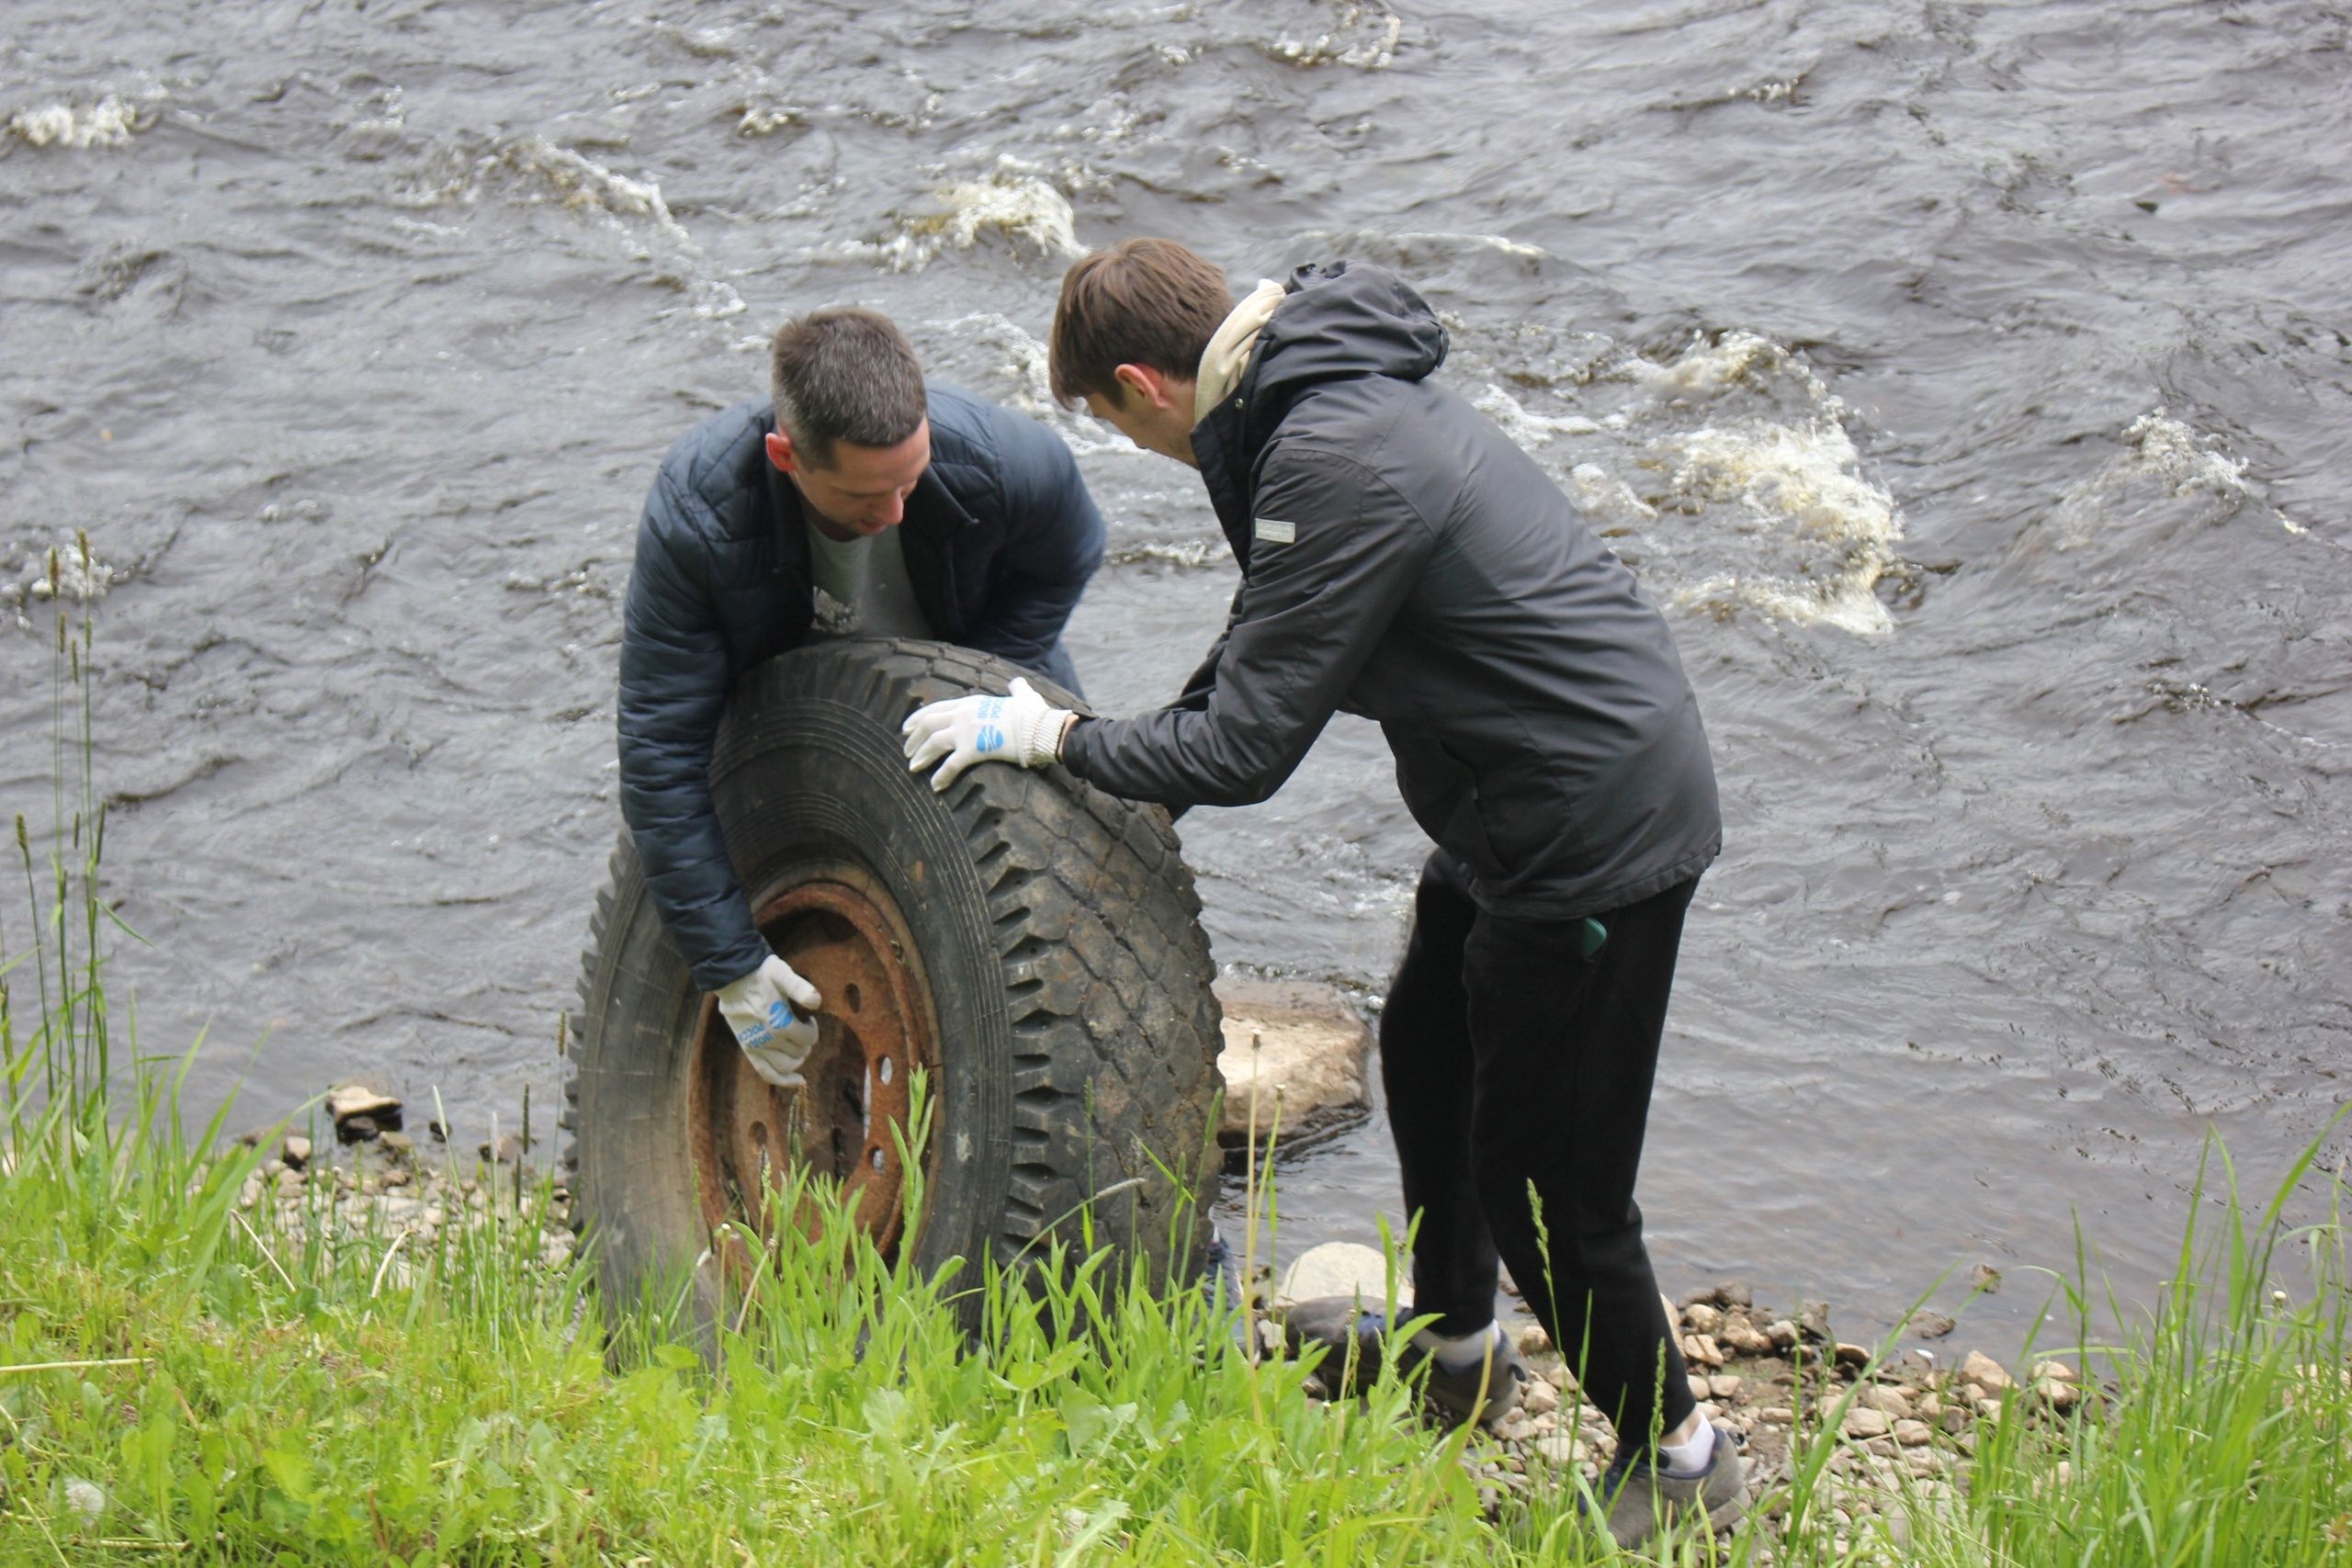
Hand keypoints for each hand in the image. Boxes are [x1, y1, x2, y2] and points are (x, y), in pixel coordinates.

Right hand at [715, 954, 822, 1088]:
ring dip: (797, 1061)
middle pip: (799, 1052)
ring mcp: (757, 1045)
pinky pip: (766, 1072)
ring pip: (785, 1066)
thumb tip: (816, 1002)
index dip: (813, 1030)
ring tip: (799, 1049)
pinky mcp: (748, 1048)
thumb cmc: (760, 974)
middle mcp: (769, 1038)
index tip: (809, 1019)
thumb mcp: (783, 974)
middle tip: (803, 1031)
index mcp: (780, 1021)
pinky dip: (782, 1080)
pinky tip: (798, 1081)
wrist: (732, 977)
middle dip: (805, 1044)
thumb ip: (800, 988)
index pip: (808, 1038)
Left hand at [900, 676, 1072, 791]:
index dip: (918, 718)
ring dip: (921, 756)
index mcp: (971, 702)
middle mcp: (963, 714)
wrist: (1040, 727)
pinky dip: (941, 776)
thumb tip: (1018, 682)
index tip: (906, 728)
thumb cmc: (1034, 713)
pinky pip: (950, 765)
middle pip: (928, 724)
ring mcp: (966, 731)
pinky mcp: (973, 750)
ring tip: (913, 768)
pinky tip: (935, 786)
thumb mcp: (1023, 695)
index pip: (936, 708)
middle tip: (906, 752)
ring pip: (933, 743)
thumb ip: (1016, 688)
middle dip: (914, 739)